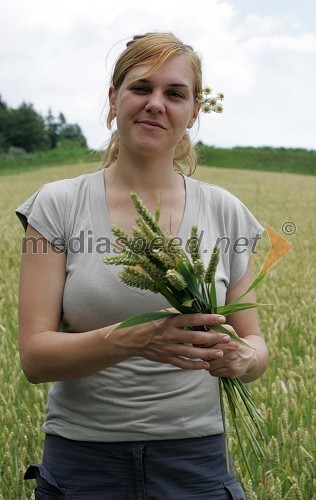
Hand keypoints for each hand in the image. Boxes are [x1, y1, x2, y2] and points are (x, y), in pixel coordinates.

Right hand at [107, 313, 231, 369]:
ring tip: (221, 353)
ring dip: (208, 353)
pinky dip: (195, 365)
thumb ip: (179, 313)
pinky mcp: (167, 359)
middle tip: (227, 338)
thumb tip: (196, 307)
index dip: (208, 319)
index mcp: (171, 321)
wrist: (133, 339)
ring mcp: (169, 348)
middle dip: (213, 338)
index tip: (222, 319)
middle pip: (196, 338)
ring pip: (192, 353)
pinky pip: (184, 364)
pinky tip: (206, 365)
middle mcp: (171, 335)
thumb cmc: (150, 323)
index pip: (193, 319)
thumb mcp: (163, 314)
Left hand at [206, 324, 256, 377]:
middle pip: (207, 354)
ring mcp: (231, 361)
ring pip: (209, 365)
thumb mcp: (228, 332)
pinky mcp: (232, 371)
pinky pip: (214, 372)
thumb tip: (202, 335)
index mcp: (228, 337)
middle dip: (204, 355)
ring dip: (208, 364)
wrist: (250, 357)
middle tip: (206, 354)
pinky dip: (213, 370)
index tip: (201, 346)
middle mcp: (230, 348)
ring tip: (212, 361)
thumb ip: (215, 330)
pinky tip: (217, 367)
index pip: (207, 342)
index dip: (201, 344)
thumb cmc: (234, 343)